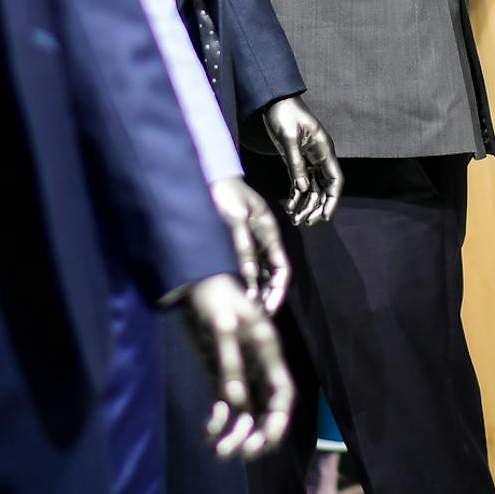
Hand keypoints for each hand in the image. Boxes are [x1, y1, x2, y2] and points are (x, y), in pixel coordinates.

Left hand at [180, 272, 294, 460]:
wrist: (194, 284)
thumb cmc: (213, 296)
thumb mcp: (221, 321)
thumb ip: (229, 359)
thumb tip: (234, 399)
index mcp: (267, 353)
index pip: (282, 394)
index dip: (279, 421)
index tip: (266, 442)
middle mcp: (257, 368)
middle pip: (267, 410)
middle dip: (259, 436)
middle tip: (244, 453)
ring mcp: (239, 374)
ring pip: (246, 414)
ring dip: (236, 436)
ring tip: (220, 452)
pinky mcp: (220, 376)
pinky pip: (224, 407)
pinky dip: (217, 423)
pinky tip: (207, 431)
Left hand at [210, 177, 292, 313]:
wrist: (212, 177)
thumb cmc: (226, 193)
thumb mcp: (236, 217)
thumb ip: (243, 244)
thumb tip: (249, 276)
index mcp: (270, 233)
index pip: (282, 269)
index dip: (278, 291)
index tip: (268, 308)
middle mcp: (263, 241)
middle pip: (272, 276)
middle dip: (267, 297)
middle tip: (256, 317)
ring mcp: (250, 243)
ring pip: (259, 275)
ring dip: (255, 292)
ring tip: (245, 311)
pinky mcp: (236, 244)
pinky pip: (243, 269)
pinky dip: (241, 283)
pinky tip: (234, 294)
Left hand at [258, 95, 343, 227]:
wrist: (274, 100)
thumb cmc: (284, 114)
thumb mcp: (288, 138)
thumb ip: (296, 164)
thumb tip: (303, 189)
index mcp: (324, 150)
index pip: (335, 180)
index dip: (332, 200)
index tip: (325, 217)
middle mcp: (320, 157)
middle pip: (324, 188)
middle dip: (317, 207)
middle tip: (306, 222)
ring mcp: (309, 159)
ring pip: (312, 188)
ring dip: (305, 204)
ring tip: (295, 219)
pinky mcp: (298, 160)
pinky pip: (301, 182)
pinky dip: (296, 195)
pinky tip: (290, 206)